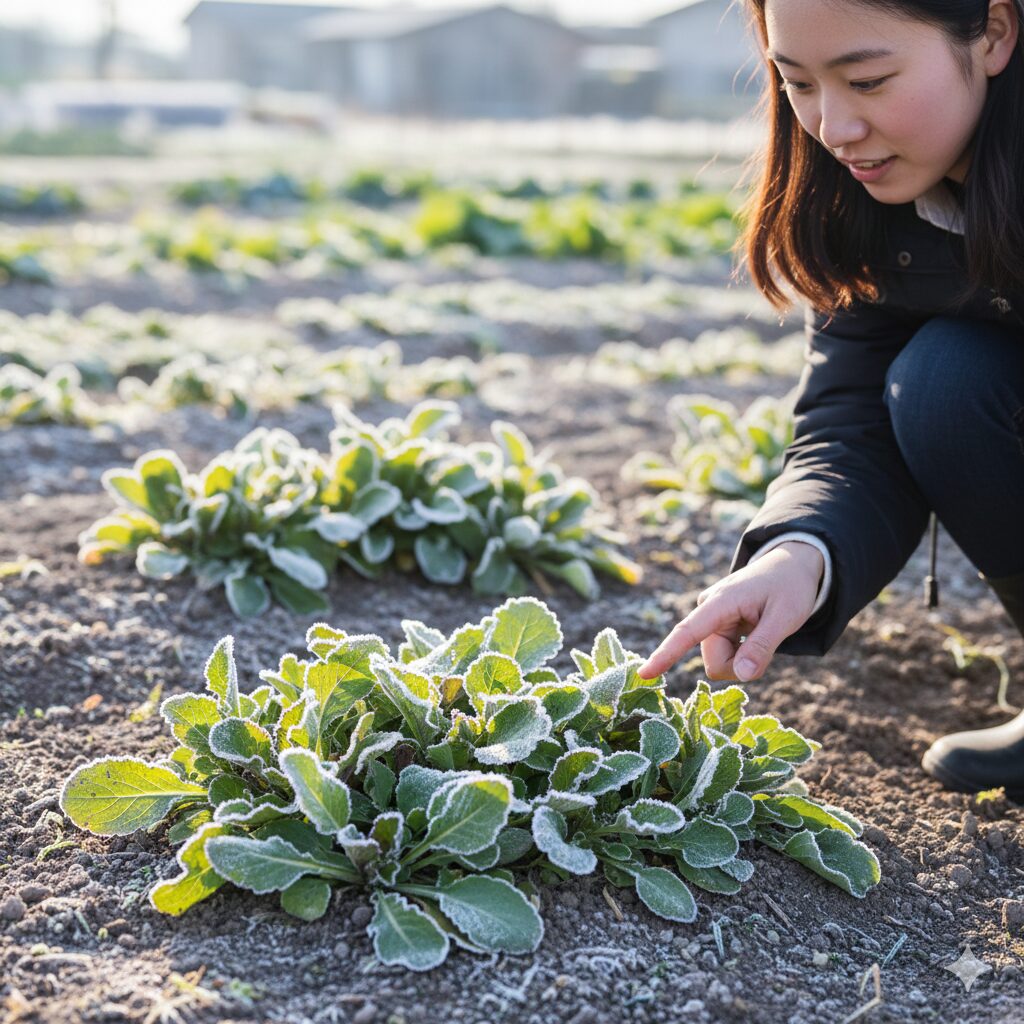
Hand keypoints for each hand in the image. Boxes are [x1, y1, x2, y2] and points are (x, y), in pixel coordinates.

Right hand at [637, 541, 824, 681]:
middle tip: (769, 643)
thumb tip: (740, 675)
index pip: (687, 632)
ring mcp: (710, 618)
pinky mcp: (715, 625)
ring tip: (762, 631)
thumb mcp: (786, 617)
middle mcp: (708, 609)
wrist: (792, 566)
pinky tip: (753, 631)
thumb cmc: (791, 587)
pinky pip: (724, 655)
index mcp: (720, 602)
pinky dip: (742, 653)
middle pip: (714, 660)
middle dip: (740, 664)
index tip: (644, 673)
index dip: (666, 654)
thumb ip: (762, 647)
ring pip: (719, 661)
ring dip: (742, 658)